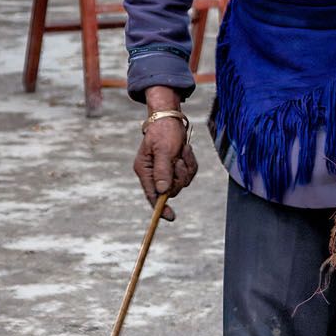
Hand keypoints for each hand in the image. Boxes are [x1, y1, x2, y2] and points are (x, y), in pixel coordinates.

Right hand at [133, 93, 197, 221]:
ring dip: (186, 167)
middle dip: (179, 176)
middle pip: (171, 190)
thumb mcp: (164, 150)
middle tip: (178, 160)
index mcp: (145, 170)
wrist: (171, 118)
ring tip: (182, 151)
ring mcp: (166, 170)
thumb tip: (163, 192)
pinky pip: (189, 173)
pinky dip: (190, 162)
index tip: (170, 217)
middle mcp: (154, 173)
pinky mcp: (176, 166)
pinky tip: (185, 150)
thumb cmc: (164, 131)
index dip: (160, 207)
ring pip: (183, 181)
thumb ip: (163, 171)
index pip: (152, 195)